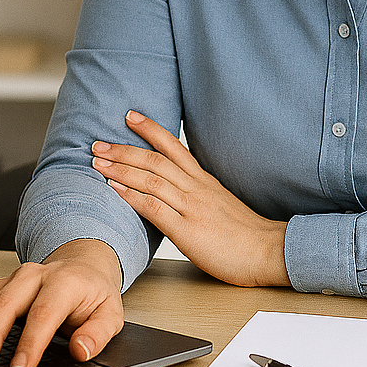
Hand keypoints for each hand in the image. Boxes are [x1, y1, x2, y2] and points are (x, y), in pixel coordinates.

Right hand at [0, 238, 123, 366]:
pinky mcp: (0, 286)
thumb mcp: (110, 313)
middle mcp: (36, 275)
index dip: (31, 342)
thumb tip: (81, 351)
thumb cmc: (93, 294)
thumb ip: (98, 333)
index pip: (45, 312)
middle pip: (7, 302)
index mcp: (65, 281)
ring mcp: (15, 278)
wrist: (84, 267)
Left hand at [91, 110, 289, 288]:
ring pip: (152, 178)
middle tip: (98, 143)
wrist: (267, 250)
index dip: (150, 129)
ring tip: (98, 162)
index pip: (174, 146)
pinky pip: (155, 208)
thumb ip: (199, 194)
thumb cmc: (245, 233)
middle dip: (124, 149)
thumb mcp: (220, 204)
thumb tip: (179, 191)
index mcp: (203, 181)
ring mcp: (192, 207)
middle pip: (156, 159)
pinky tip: (115, 190)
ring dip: (121, 168)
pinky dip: (133, 196)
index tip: (130, 116)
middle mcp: (196, 188)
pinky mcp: (188, 230)